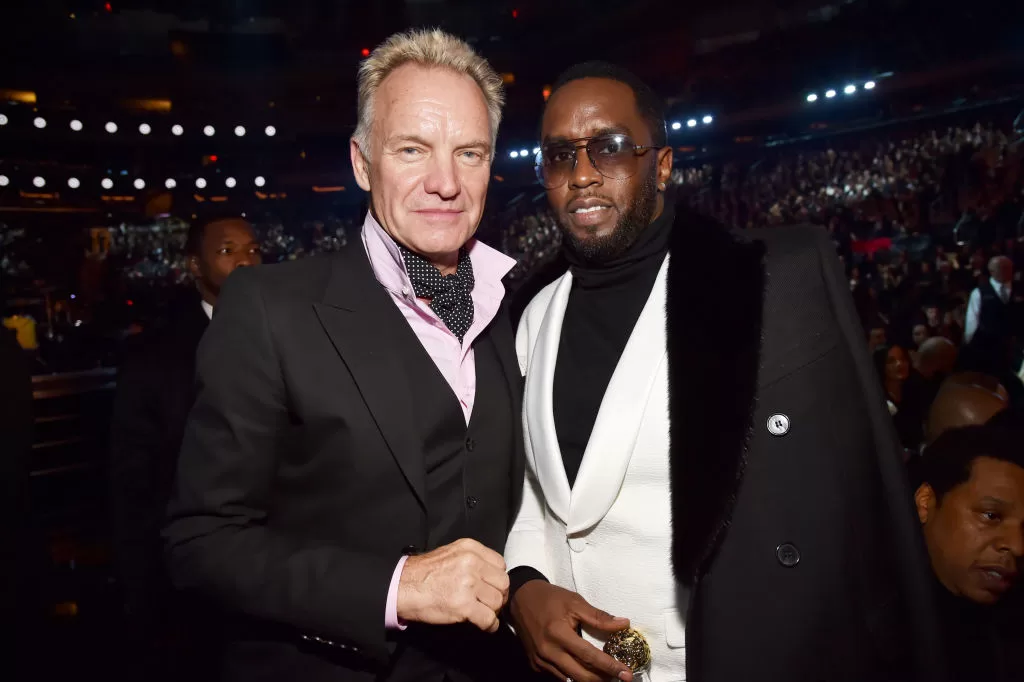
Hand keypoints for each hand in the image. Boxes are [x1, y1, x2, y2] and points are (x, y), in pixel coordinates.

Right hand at [397, 538, 508, 632]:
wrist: (403, 587)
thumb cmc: (424, 572)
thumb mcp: (451, 553)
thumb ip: (472, 560)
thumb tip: (490, 576)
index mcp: (470, 548)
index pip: (500, 564)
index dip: (497, 579)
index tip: (491, 587)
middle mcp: (472, 563)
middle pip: (503, 583)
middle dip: (499, 595)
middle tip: (489, 603)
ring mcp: (469, 584)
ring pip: (497, 601)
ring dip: (493, 610)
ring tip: (484, 613)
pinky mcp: (464, 605)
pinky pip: (488, 618)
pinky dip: (490, 625)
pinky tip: (486, 626)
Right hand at [510, 580, 632, 681]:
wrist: (520, 598)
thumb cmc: (550, 598)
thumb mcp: (575, 602)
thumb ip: (599, 617)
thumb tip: (624, 624)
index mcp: (558, 634)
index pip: (589, 656)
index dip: (610, 667)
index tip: (626, 674)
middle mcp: (548, 651)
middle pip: (581, 676)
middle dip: (603, 679)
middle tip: (619, 678)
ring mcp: (540, 661)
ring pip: (570, 679)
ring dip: (589, 679)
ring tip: (605, 675)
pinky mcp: (535, 664)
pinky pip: (559, 676)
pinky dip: (573, 675)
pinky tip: (584, 670)